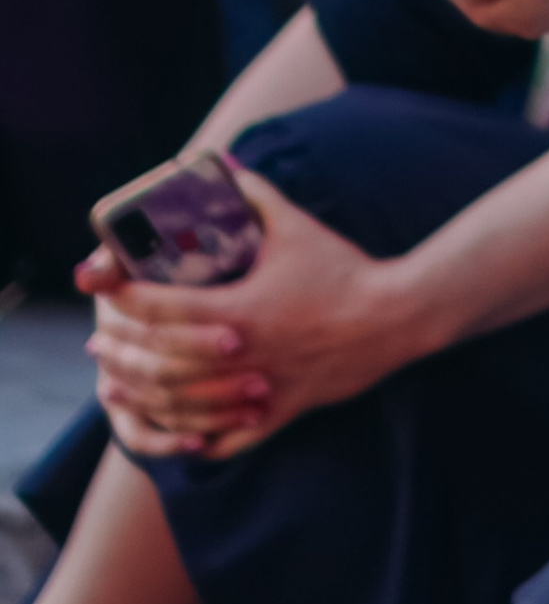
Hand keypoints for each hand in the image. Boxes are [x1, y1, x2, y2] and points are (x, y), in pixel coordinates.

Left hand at [87, 169, 405, 460]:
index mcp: (240, 308)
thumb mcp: (298, 227)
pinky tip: (177, 433)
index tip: (104, 294)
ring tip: (118, 386)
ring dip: (145, 396)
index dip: (127, 300)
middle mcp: (242, 352)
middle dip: (123, 351)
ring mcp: (260, 386)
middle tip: (98, 343)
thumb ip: (258, 196)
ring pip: (186, 404)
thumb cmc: (343, 268)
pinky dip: (198, 440)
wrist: (394, 315)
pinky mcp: (281, 410)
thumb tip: (228, 163)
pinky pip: (229, 437)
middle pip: (163, 361)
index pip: (165, 308)